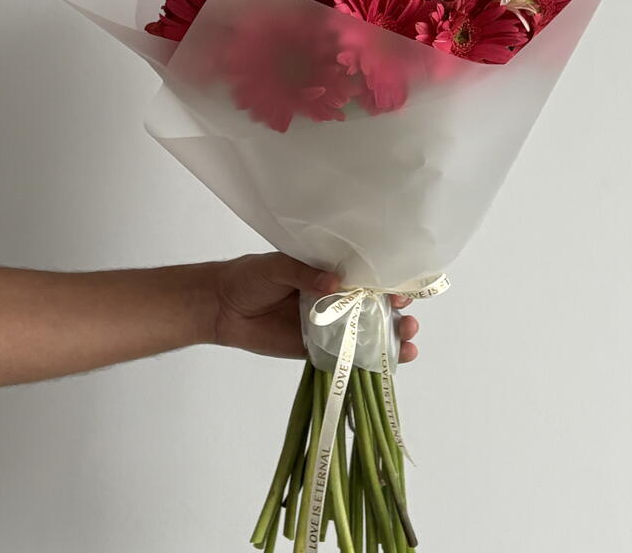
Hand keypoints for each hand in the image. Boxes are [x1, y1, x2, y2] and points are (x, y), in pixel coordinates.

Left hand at [213, 253, 419, 362]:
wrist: (222, 307)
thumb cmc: (251, 277)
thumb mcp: (278, 266)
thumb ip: (305, 273)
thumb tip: (335, 282)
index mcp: (332, 272)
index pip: (369, 277)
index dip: (389, 283)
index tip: (401, 292)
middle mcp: (337, 298)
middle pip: (377, 306)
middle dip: (399, 314)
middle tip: (408, 321)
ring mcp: (330, 326)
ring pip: (370, 333)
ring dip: (393, 339)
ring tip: (408, 345)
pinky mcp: (318, 350)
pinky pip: (348, 357)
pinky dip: (370, 362)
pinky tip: (391, 365)